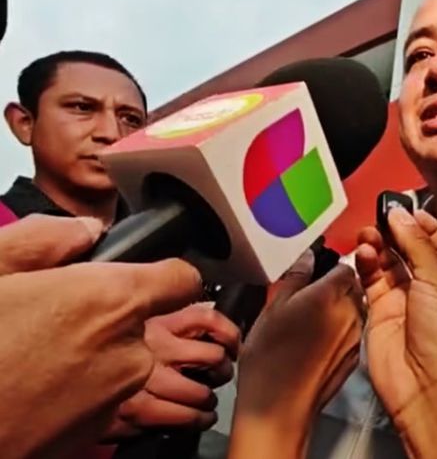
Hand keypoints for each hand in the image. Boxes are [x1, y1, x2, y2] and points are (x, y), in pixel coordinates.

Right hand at [0, 215, 201, 458]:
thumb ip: (44, 240)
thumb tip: (84, 232)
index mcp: (109, 303)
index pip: (181, 280)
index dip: (163, 274)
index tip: (138, 275)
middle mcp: (128, 353)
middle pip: (136, 321)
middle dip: (100, 317)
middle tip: (44, 319)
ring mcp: (117, 398)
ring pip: (117, 360)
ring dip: (84, 354)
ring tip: (27, 354)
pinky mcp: (99, 432)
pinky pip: (100, 395)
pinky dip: (74, 388)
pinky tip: (30, 385)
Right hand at [104, 304, 240, 438]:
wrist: (43, 371)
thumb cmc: (92, 339)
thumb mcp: (124, 308)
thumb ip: (160, 309)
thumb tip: (197, 311)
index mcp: (153, 319)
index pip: (206, 317)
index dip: (228, 333)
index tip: (230, 344)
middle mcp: (151, 347)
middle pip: (213, 357)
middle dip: (222, 371)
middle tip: (218, 375)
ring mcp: (142, 382)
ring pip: (200, 393)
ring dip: (208, 401)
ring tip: (206, 402)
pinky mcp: (133, 411)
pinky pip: (179, 419)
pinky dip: (193, 421)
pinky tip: (196, 419)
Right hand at [229, 251, 362, 458]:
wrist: (279, 407)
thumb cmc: (270, 358)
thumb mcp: (273, 308)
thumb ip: (295, 277)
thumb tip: (307, 258)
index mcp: (329, 294)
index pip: (344, 265)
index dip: (330, 265)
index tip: (314, 271)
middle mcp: (350, 312)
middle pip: (353, 286)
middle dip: (334, 287)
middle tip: (307, 295)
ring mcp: (355, 335)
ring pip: (354, 308)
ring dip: (337, 308)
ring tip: (308, 319)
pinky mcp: (355, 356)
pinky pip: (351, 331)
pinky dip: (338, 330)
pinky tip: (314, 340)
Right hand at [356, 208, 436, 421]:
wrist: (426, 384)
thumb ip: (417, 244)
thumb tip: (400, 214)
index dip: (422, 223)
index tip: (403, 207)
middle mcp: (428, 287)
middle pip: (409, 250)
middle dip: (394, 231)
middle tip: (377, 216)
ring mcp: (402, 301)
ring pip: (387, 263)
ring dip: (377, 245)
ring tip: (366, 233)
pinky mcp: (379, 313)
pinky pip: (370, 281)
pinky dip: (365, 265)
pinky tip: (362, 253)